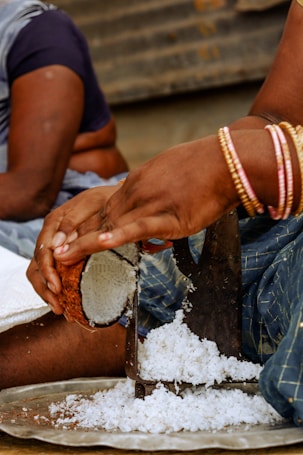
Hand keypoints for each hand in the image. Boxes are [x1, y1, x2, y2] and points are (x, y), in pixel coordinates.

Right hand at [26, 185, 117, 312]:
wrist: (116, 197)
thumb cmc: (105, 200)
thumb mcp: (91, 205)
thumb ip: (73, 223)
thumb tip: (56, 247)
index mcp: (54, 221)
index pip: (43, 250)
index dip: (48, 271)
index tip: (57, 288)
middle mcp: (50, 234)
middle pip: (37, 264)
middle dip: (45, 287)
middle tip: (59, 306)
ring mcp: (54, 244)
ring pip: (38, 271)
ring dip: (46, 291)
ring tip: (60, 309)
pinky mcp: (62, 252)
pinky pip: (49, 271)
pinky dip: (52, 287)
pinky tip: (63, 301)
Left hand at [45, 135, 239, 263]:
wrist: (227, 162)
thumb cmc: (202, 169)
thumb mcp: (168, 178)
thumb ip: (153, 199)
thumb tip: (151, 227)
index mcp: (135, 183)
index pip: (101, 208)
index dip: (80, 227)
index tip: (63, 241)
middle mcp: (136, 192)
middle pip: (98, 219)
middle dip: (73, 239)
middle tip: (50, 256)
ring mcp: (151, 203)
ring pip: (111, 225)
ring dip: (83, 244)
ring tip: (60, 260)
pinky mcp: (170, 216)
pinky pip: (140, 228)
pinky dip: (118, 236)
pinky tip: (100, 243)